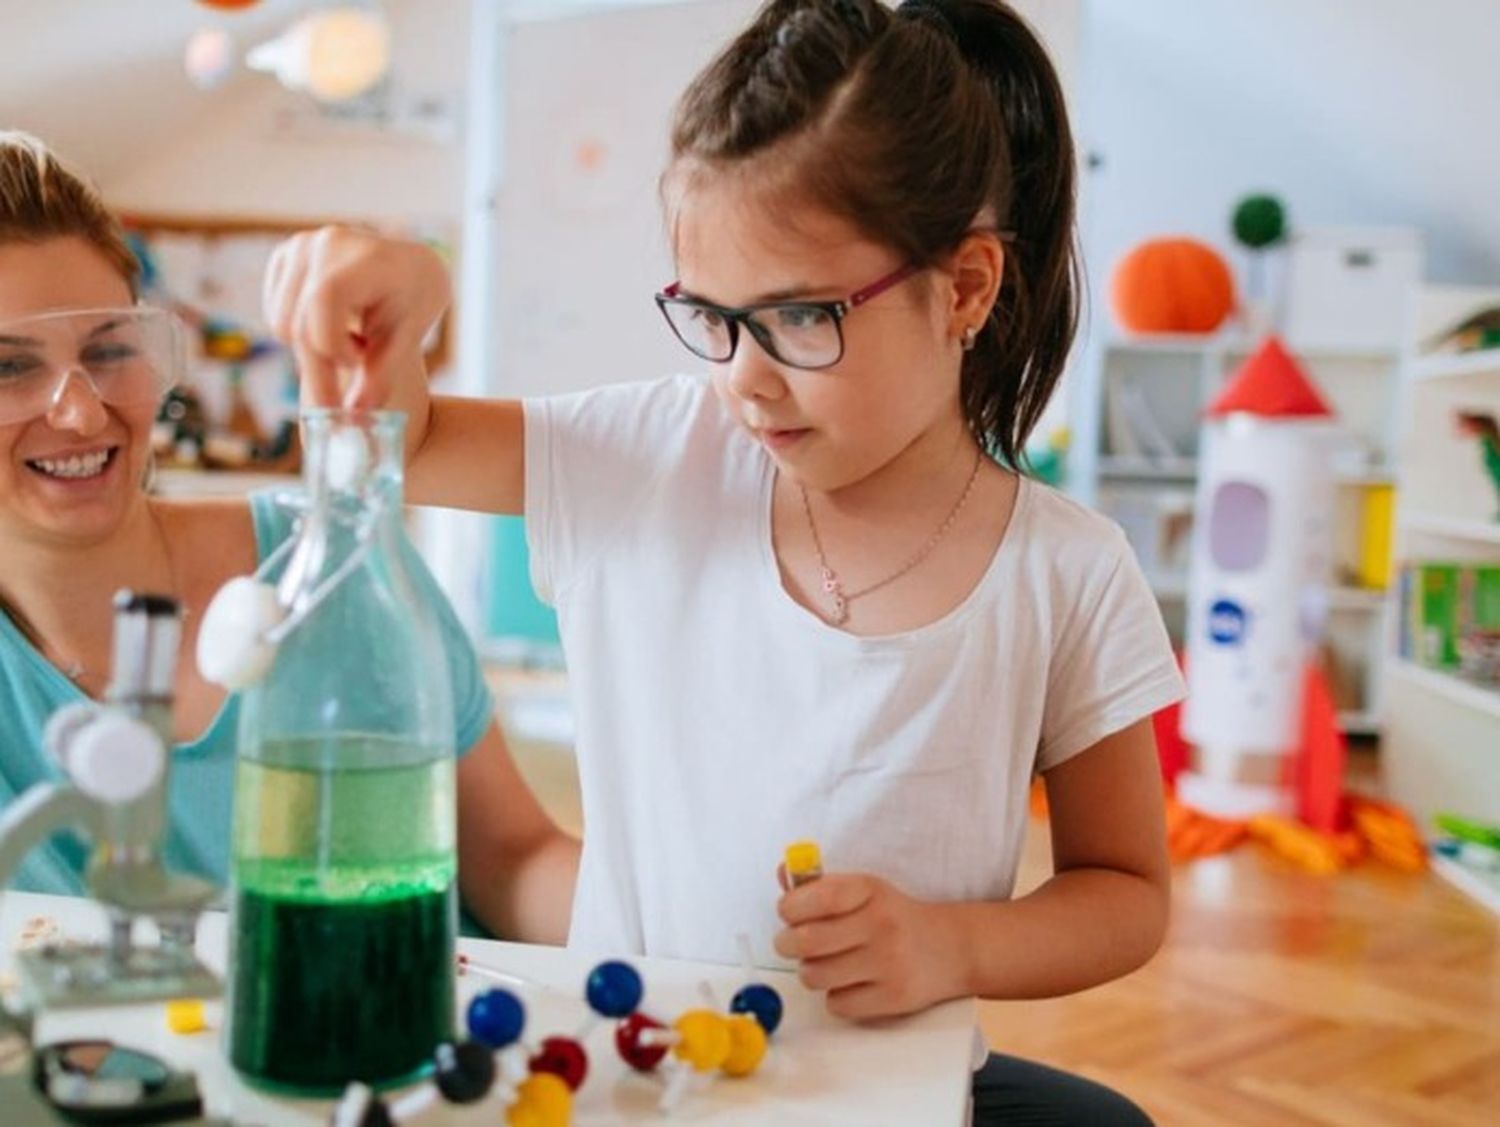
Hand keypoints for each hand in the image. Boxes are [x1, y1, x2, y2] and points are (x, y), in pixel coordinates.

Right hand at [262, 226, 450, 408]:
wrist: (408, 266)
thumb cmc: (414, 298)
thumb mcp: (407, 336)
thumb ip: (381, 375)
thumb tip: (354, 415)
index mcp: (365, 257)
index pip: (325, 302)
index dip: (333, 346)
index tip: (356, 368)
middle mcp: (325, 244)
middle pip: (300, 322)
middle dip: (320, 368)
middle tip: (339, 403)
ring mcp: (300, 247)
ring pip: (282, 324)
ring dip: (313, 348)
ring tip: (353, 341)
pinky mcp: (284, 258)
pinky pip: (275, 314)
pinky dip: (299, 333)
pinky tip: (334, 326)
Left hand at [773, 873, 961, 1019]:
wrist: (951, 949)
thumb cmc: (893, 917)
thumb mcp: (864, 890)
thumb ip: (821, 884)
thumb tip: (783, 873)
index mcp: (870, 890)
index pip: (817, 897)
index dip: (790, 907)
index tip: (789, 912)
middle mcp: (881, 925)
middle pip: (806, 941)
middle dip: (787, 943)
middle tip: (792, 943)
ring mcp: (889, 963)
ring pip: (815, 976)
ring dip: (811, 971)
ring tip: (826, 963)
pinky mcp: (893, 998)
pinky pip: (837, 1004)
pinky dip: (835, 996)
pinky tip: (851, 982)